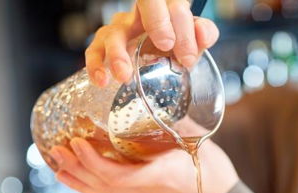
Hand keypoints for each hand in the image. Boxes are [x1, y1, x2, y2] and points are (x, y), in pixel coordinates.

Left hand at [50, 137, 238, 192]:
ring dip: (79, 183)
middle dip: (75, 169)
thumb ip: (174, 122)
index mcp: (155, 177)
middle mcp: (144, 192)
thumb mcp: (195, 140)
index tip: (77, 142)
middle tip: (56, 150)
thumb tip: (158, 95)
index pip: (113, 175)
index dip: (91, 162)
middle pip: (100, 185)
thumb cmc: (212, 171)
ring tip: (58, 170)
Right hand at [86, 0, 219, 86]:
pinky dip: (95, 65)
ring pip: (114, 32)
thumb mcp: (193, 43)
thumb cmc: (174, 49)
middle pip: (143, 3)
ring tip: (124, 76)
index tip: (187, 56)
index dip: (180, 22)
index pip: (173, 3)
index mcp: (163, 9)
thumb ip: (203, 35)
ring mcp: (120, 29)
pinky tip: (102, 80)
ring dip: (117, 53)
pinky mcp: (103, 47)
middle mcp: (139, 14)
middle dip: (156, 21)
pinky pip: (94, 51)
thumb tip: (204, 35)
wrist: (157, 65)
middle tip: (166, 46)